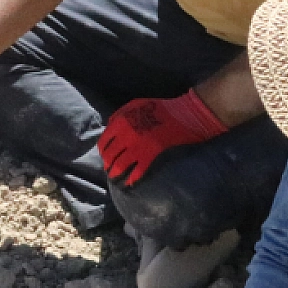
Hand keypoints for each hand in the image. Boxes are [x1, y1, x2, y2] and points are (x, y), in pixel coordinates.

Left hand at [98, 90, 226, 187]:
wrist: (184, 114)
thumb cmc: (160, 108)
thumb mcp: (135, 105)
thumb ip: (119, 116)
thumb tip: (108, 128)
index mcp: (120, 121)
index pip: (104, 142)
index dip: (103, 152)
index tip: (106, 157)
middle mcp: (125, 135)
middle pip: (109, 156)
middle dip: (107, 164)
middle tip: (110, 169)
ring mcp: (137, 146)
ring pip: (119, 165)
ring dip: (115, 174)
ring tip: (116, 178)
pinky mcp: (150, 155)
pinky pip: (137, 171)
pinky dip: (131, 179)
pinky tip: (130, 183)